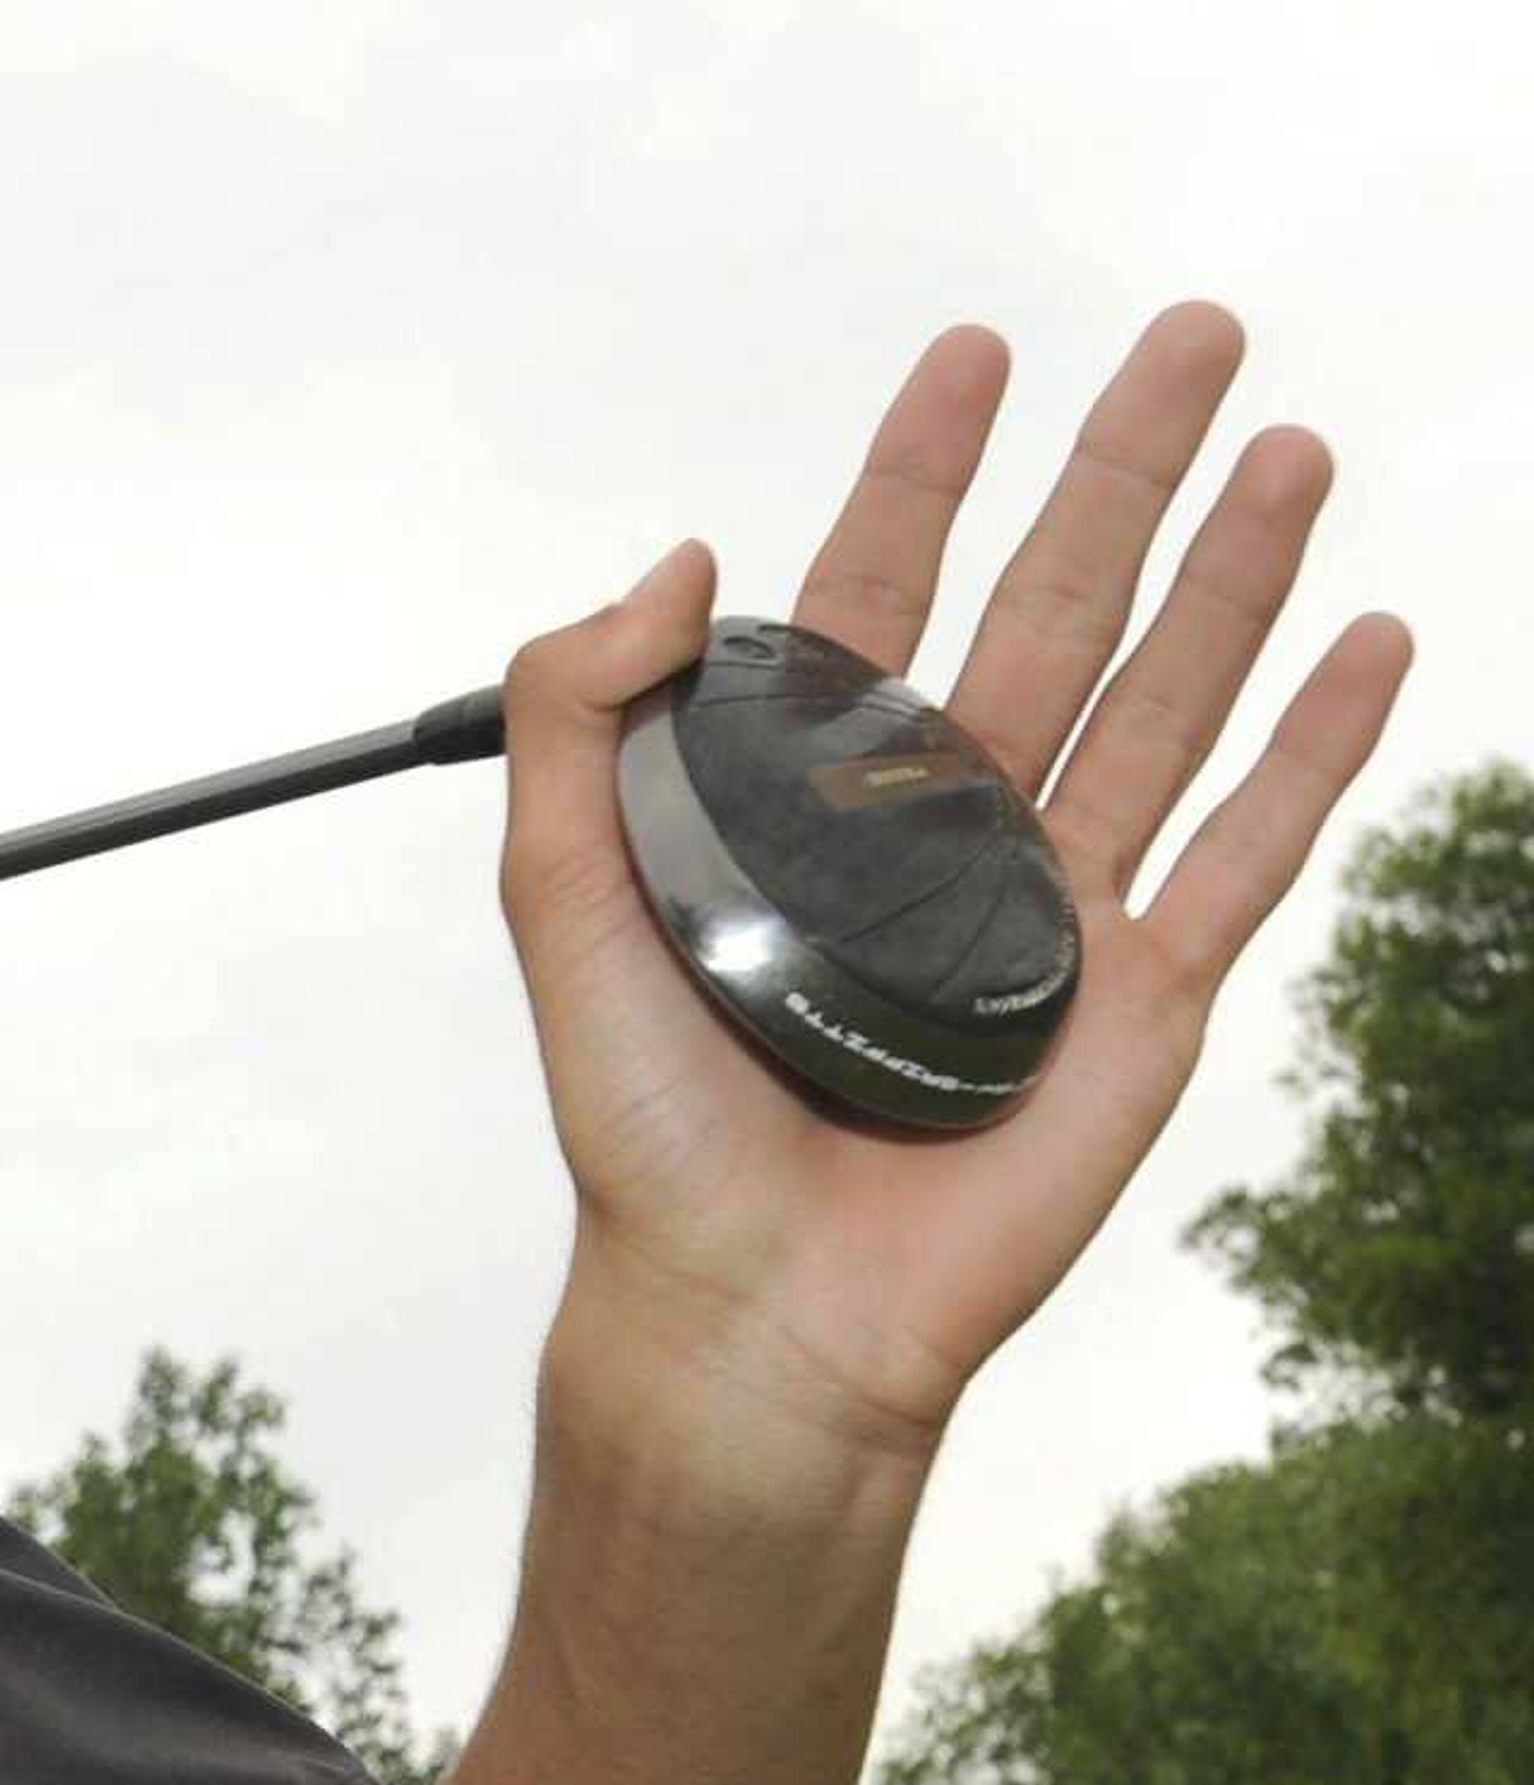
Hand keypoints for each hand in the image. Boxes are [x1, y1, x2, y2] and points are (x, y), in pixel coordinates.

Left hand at [492, 299, 1415, 1454]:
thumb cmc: (648, 1132)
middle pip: (1053, 605)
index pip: (881, 589)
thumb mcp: (562, 904)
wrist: (752, 1305)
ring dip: (1235, 571)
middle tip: (1194, 335)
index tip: (974, 354)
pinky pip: (1248, 846)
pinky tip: (1366, 641)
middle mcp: (940, 829)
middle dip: (1124, 470)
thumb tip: (683, 556)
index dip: (925, 470)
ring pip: (1165, 695)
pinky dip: (1317, 747)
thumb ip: (581, 724)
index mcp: (808, 798)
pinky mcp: (1138, 995)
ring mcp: (1051, 904)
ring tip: (1289, 444)